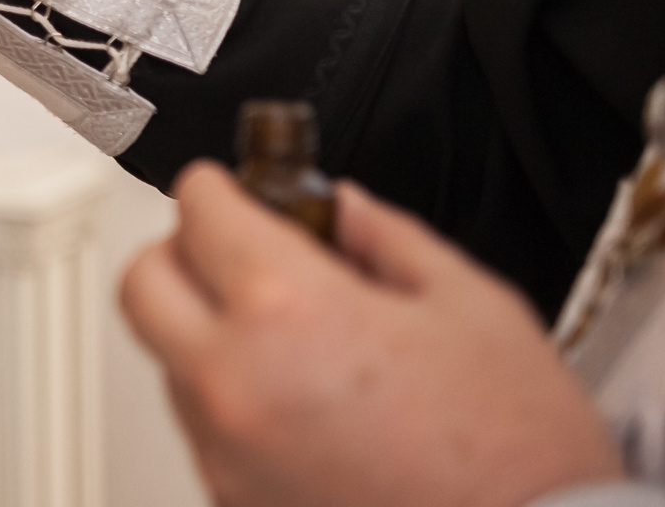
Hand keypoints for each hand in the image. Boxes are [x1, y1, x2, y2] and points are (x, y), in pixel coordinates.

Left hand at [118, 163, 621, 506]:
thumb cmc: (521, 453)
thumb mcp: (469, 304)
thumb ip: (385, 237)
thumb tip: (338, 211)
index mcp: (288, 312)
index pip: (198, 211)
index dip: (222, 188)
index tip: (236, 189)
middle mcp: (235, 385)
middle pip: (143, 285)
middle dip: (182, 254)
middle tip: (237, 252)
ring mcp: (228, 455)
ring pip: (169, 362)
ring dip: (208, 335)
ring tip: (298, 343)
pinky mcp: (235, 504)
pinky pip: (206, 432)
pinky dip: (235, 405)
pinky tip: (307, 405)